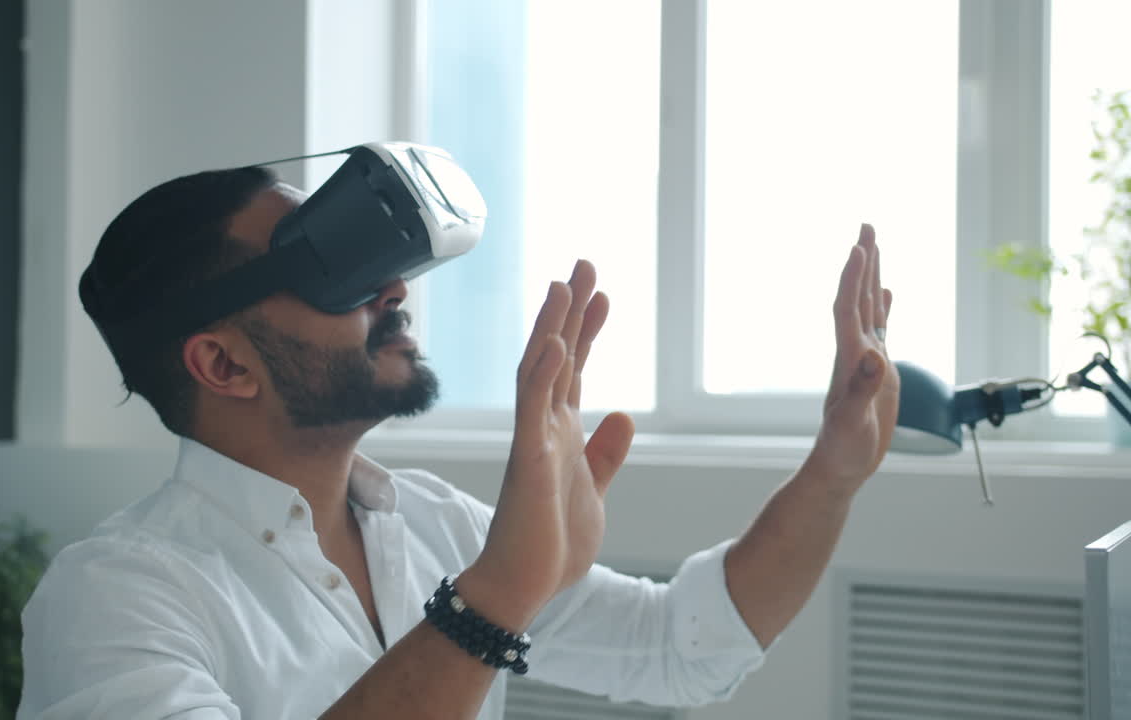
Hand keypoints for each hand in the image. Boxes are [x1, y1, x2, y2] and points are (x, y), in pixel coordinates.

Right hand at [463, 260, 635, 628]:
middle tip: (584, 264)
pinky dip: (542, 375)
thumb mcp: (594, 489)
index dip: (588, 329)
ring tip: (564, 285)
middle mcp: (545, 427)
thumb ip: (605, 453)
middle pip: (557, 355)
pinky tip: (553, 343)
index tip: (601, 293)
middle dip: (571, 310)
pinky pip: (533, 410)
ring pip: (539, 371)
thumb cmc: (551, 541)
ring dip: (551, 328)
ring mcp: (534, 439)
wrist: (523, 585)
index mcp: (561, 432)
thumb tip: (621, 415)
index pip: (574, 368)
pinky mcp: (528, 461)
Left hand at [807, 224, 899, 493]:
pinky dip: (885, 306)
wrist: (841, 465)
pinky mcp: (878, 369)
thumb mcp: (852, 422)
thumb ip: (861, 390)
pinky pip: (882, 327)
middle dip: (863, 261)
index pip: (848, 309)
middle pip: (857, 296)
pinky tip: (889, 291)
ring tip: (875, 243)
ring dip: (873, 275)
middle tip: (867, 224)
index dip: (853, 279)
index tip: (859, 247)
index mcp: (848, 359)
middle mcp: (855, 351)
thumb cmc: (843, 449)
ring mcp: (866, 358)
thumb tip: (873, 358)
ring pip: (870, 306)